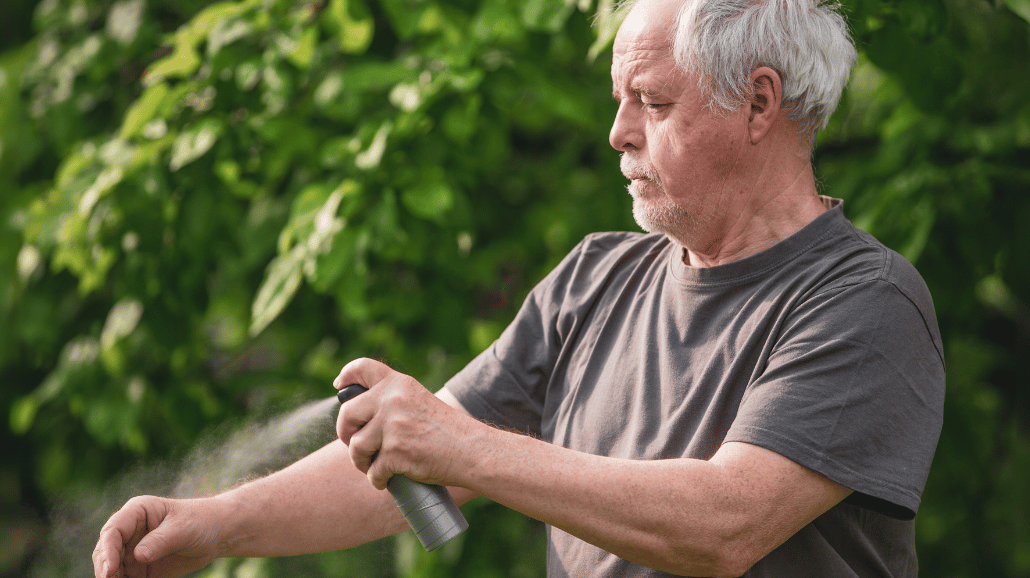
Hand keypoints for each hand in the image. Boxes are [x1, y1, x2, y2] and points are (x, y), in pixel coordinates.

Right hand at [92, 495, 222, 577]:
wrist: (217, 533)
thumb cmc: (200, 522)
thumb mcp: (183, 529)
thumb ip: (161, 541)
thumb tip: (138, 555)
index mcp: (137, 512)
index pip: (113, 530)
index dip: (107, 551)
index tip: (110, 570)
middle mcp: (130, 531)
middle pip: (106, 551)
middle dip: (105, 569)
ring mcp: (133, 550)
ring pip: (112, 568)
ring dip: (113, 577)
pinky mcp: (139, 567)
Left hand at [334, 358, 478, 490]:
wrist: (471, 450)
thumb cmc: (447, 431)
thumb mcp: (419, 402)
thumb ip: (393, 402)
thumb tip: (358, 416)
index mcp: (399, 384)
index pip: (362, 368)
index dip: (346, 375)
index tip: (340, 386)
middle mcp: (392, 399)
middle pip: (347, 414)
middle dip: (346, 434)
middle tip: (356, 446)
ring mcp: (392, 425)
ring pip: (356, 447)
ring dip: (361, 462)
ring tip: (375, 466)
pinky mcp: (395, 452)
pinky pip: (372, 471)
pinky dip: (378, 480)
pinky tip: (388, 480)